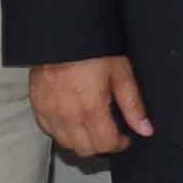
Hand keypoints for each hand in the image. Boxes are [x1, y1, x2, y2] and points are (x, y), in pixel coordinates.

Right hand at [32, 55, 154, 157]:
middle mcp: (68, 116)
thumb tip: (145, 129)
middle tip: (109, 132)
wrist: (61, 33)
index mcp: (91, 109)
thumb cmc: (92, 50)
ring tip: (91, 127)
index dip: (120, 144)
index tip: (125, 138)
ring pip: (66, 144)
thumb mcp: (120, 72)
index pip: (106, 144)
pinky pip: (50, 131)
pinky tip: (72, 119)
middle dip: (101, 145)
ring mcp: (50, 113)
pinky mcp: (37, 106)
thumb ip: (133, 105)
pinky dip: (62, 131)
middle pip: (86, 150)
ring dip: (81, 141)